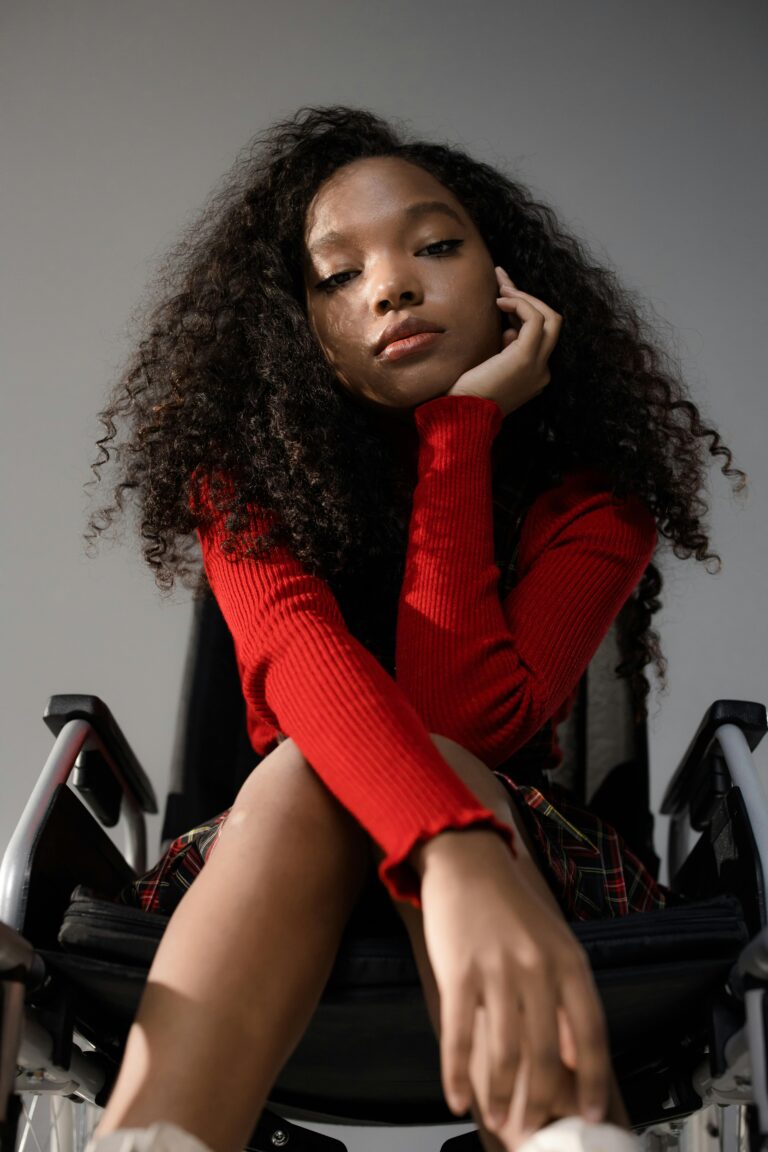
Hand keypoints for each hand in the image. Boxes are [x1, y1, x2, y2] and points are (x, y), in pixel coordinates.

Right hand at [418, 829, 609, 1147]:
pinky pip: (460, 1036)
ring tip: (499, 1120)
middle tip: (532, 1130)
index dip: (592, 1080)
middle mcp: (538, 968)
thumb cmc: (510, 905)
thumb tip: (576, 1052)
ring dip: (502, 1098)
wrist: (467, 861)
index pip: (591, 1034)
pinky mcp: (459, 972)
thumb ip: (568, 994)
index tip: (588, 1112)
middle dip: (539, 1103)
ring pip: (505, 1054)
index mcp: (569, 962)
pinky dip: (457, 1075)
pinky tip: (457, 1096)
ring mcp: (497, 971)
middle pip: (545, 1055)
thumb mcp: (556, 942)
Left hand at [446, 267, 560, 417]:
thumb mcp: (491, 367)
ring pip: (549, 318)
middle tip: (502, 282)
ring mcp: (538, 365)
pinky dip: (520, 304)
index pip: (539, 334)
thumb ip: (504, 349)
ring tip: (501, 289)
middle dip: (528, 298)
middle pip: (551, 323)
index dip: (522, 311)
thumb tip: (509, 328)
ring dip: (525, 298)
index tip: (501, 298)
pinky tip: (500, 301)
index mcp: (534, 374)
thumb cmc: (466, 395)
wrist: (461, 416)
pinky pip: (534, 319)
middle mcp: (542, 370)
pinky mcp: (526, 357)